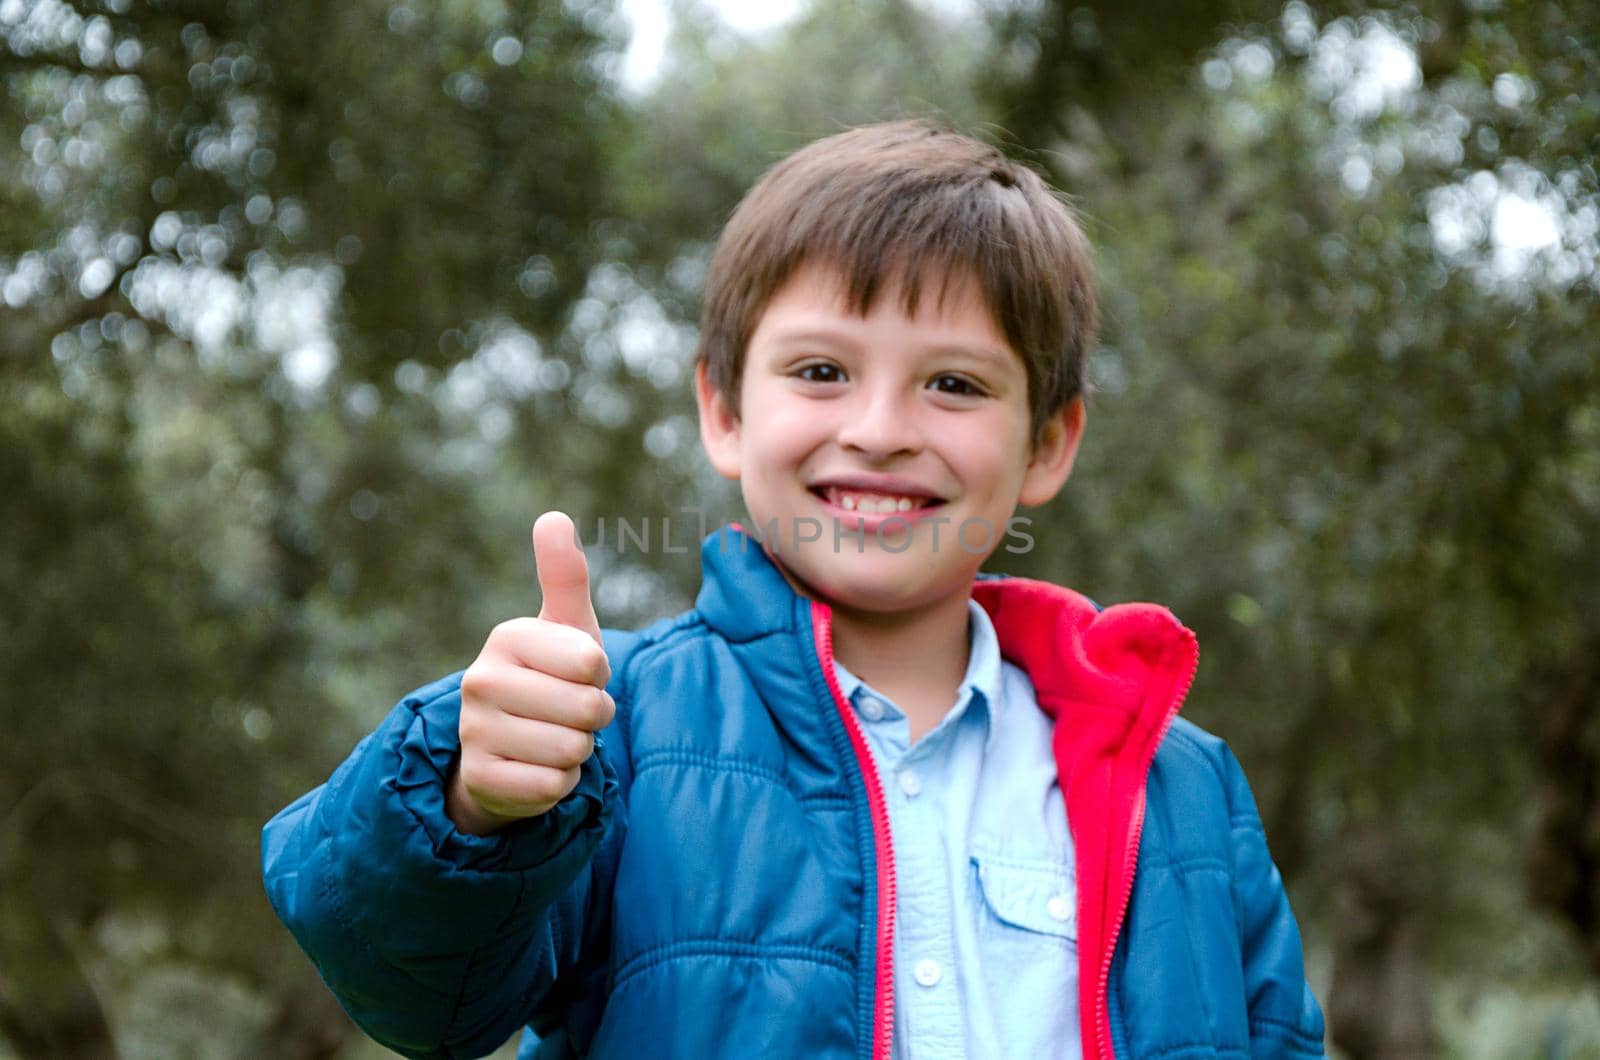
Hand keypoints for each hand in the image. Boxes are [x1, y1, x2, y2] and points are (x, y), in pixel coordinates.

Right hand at [448, 511, 613, 834]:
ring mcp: (475, 731)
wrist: (508, 749)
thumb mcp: (566, 627)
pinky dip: (559, 783)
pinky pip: (552, 786)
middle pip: (586, 709)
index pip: (591, 661)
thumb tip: (553, 517)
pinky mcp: (479, 778)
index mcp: (507, 637)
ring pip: (571, 750)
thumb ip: (565, 576)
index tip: (578, 674)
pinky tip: (538, 768)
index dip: (599, 675)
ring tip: (553, 738)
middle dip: (593, 717)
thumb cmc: (551, 677)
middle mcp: (481, 680)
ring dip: (577, 751)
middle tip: (570, 712)